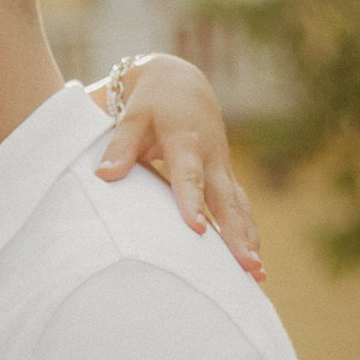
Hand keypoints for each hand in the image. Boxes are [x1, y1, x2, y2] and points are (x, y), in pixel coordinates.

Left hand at [95, 55, 263, 282]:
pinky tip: (253, 262)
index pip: (189, 176)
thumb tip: (103, 176)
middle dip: (237, 234)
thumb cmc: (151, 103)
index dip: (192, 202)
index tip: (197, 229)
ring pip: (239, 207)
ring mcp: (223, 168)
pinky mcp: (225, 177)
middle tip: (247, 266)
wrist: (182, 84)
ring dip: (248, 239)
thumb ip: (119, 146)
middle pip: (226, 200)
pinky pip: (240, 207)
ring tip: (257, 275)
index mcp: (187, 141)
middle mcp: (212, 158)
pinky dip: (248, 233)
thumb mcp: (132, 117)